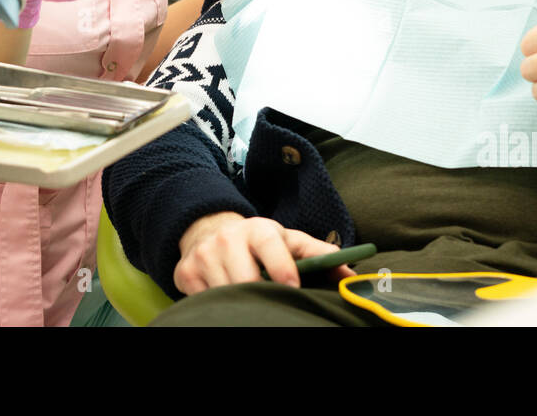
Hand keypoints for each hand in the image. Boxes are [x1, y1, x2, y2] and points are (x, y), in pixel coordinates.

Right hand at [174, 212, 350, 295]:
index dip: (281, 268)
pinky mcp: (184, 273)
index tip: (292, 287)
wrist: (208, 229)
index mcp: (259, 229)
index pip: (269, 246)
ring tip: (251, 303)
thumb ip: (320, 255)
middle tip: (272, 306)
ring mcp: (204, 256)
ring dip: (240, 303)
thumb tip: (352, 276)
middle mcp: (228, 239)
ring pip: (224, 293)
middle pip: (245, 279)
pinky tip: (227, 301)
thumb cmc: (259, 242)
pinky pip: (204, 301)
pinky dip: (218, 307)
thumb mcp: (288, 241)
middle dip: (260, 295)